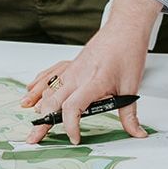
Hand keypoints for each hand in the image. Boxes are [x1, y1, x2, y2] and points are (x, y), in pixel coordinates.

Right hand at [25, 0, 161, 145]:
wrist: (123, 29)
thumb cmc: (127, 53)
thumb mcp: (131, 87)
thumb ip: (130, 115)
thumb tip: (137, 134)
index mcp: (94, 81)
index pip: (73, 107)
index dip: (70, 125)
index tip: (74, 138)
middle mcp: (78, 75)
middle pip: (53, 101)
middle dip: (42, 122)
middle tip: (35, 139)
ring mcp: (71, 69)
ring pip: (48, 90)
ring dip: (38, 106)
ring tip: (30, 122)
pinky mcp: (70, 65)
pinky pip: (48, 76)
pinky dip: (38, 87)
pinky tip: (30, 95)